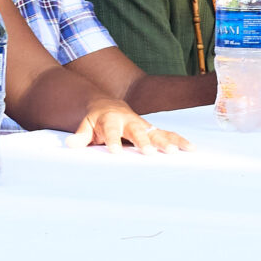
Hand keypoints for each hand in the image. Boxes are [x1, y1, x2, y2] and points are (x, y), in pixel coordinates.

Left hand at [71, 95, 190, 152]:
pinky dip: (179, 140)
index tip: (115, 153)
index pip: (112, 131)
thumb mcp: (85, 126)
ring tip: (174, 152)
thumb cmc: (96, 121)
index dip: (113, 142)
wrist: (109, 106)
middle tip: (149, 153)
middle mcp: (130, 121)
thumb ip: (80, 136)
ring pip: (156, 132)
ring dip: (166, 142)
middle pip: (138, 131)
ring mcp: (144, 125)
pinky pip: (168, 134)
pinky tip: (191, 148)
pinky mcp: (154, 130)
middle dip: (144, 141)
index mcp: (112, 120)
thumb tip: (69, 145)